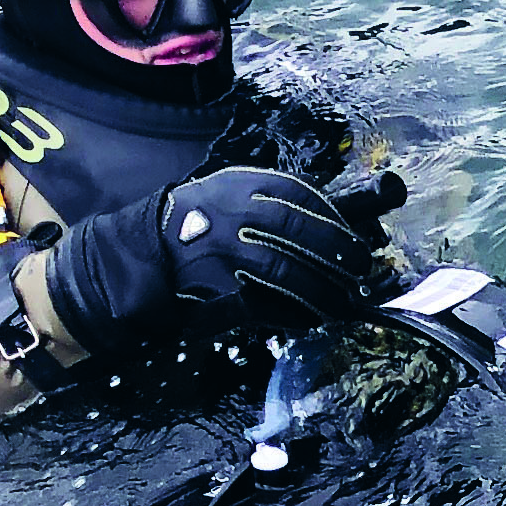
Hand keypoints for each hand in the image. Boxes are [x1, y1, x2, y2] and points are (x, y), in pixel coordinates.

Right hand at [161, 166, 367, 324]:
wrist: (143, 253)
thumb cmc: (199, 224)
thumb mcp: (229, 193)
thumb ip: (272, 199)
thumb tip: (335, 215)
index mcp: (239, 186)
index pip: (299, 193)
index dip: (333, 217)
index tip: (353, 235)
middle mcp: (232, 214)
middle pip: (298, 230)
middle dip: (338, 251)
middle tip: (361, 268)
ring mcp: (223, 251)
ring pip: (285, 271)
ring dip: (321, 291)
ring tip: (342, 304)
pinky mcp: (215, 288)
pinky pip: (263, 304)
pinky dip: (291, 315)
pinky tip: (308, 319)